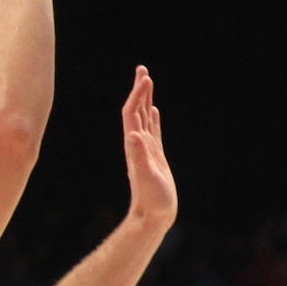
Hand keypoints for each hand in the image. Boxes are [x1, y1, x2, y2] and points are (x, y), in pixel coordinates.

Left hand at [121, 66, 176, 231]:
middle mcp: (137, 144)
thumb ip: (139, 157)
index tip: (145, 77)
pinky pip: (153, 131)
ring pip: (143, 118)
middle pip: (135, 110)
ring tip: (148, 82)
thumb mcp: (147, 177)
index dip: (137, 94)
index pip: (132, 113)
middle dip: (139, 89)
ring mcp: (146, 150)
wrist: (153, 216)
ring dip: (144, 99)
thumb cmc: (152, 200)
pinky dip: (152, 118)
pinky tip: (154, 111)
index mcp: (135, 145)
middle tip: (142, 69)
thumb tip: (133, 135)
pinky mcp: (155, 157)